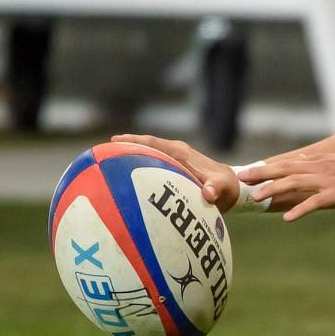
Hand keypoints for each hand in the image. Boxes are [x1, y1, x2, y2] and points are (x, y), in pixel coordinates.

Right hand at [111, 134, 247, 211]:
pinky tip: (125, 179)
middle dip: (125, 145)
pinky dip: (138, 167)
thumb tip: (207, 194)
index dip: (135, 141)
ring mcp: (174, 160)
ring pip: (147, 154)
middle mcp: (175, 153)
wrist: (233, 186)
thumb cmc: (226, 187)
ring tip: (106, 161)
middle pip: (145, 145)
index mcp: (182, 153)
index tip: (115, 141)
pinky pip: (152, 165)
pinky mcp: (174, 168)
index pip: (154, 143)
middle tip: (101, 150)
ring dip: (130, 155)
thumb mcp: (223, 188)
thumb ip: (216, 189)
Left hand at [241, 152, 334, 220]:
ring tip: (257, 199)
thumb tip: (308, 172)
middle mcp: (323, 166)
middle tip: (241, 179)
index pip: (289, 162)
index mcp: (323, 160)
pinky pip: (316, 201)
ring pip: (296, 182)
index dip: (267, 167)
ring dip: (274, 190)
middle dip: (262, 174)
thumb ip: (325, 169)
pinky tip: (287, 217)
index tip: (248, 171)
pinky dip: (300, 209)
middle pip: (286, 169)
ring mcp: (331, 179)